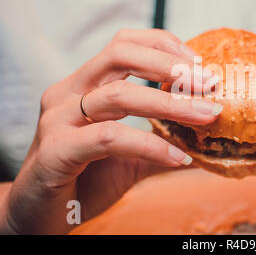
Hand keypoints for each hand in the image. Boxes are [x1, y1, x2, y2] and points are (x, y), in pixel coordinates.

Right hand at [0, 29, 221, 233]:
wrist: (41, 216)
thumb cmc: (85, 179)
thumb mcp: (132, 157)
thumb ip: (164, 144)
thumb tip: (209, 143)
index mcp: (85, 85)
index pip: (124, 44)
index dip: (164, 46)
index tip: (199, 64)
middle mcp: (68, 93)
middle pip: (120, 55)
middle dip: (171, 66)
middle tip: (208, 83)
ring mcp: (58, 119)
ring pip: (118, 95)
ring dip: (170, 104)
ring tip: (206, 115)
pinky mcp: (56, 151)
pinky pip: (109, 138)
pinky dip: (149, 146)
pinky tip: (177, 158)